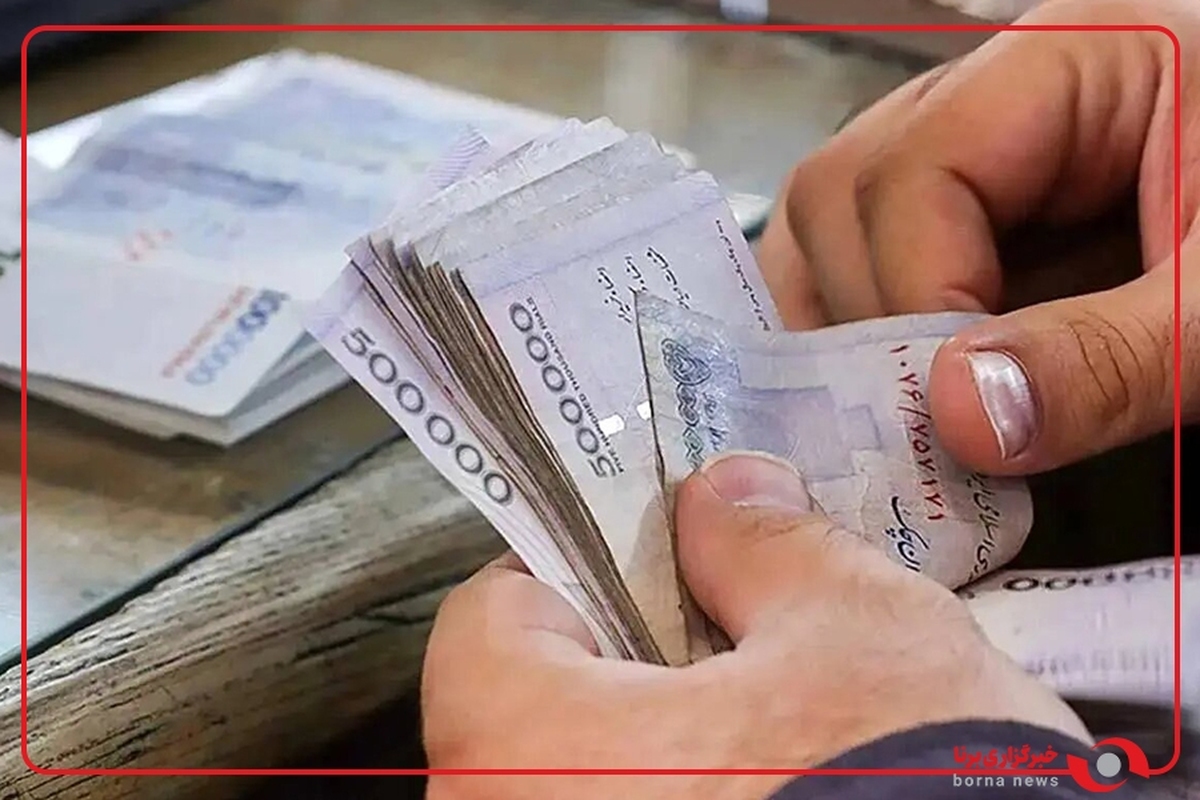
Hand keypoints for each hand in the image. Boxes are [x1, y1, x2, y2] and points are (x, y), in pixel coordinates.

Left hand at [422, 453, 1088, 797]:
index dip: (580, 563)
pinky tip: (787, 780)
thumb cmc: (913, 795)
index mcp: (526, 751)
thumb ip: (766, 547)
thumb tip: (724, 500)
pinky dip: (704, 793)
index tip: (647, 547)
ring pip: (598, 778)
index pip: (493, 617)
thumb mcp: (856, 631)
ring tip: (775, 707)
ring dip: (677, 735)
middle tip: (728, 617)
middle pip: (543, 706)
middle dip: (639, 651)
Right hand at [756, 0, 1198, 476]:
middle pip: (846, 194)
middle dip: (866, 319)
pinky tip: (922, 397)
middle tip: (922, 425)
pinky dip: (878, 344)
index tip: (951, 405)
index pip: (918, 166)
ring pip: (836, 234)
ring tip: (913, 419)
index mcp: (1083, 57)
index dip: (914, 291)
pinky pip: (875, 271)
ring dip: (853, 337)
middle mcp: (1006, 98)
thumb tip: (963, 415)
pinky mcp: (985, 225)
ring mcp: (984, 163)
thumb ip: (1113, 358)